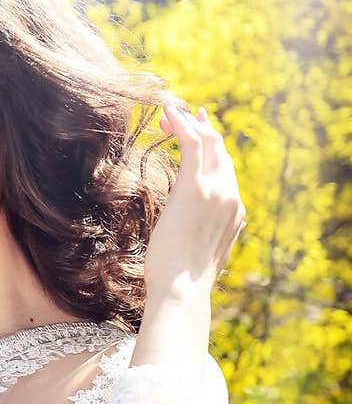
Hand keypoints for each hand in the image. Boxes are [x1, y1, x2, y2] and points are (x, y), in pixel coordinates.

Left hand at [145, 100, 246, 296]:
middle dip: (203, 131)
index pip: (227, 173)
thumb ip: (198, 240)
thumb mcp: (196, 256)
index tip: (198, 137)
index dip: (212, 153)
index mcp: (235, 215)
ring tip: (171, 112)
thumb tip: (183, 241)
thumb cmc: (180, 283)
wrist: (181, 290)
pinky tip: (168, 113)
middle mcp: (231, 198)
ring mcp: (217, 191)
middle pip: (221, 153)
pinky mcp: (196, 187)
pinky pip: (191, 144)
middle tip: (186, 117)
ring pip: (208, 144)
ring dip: (190, 124)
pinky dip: (181, 125)